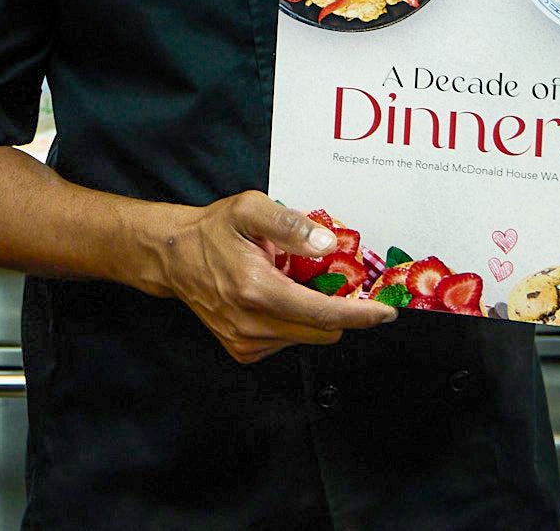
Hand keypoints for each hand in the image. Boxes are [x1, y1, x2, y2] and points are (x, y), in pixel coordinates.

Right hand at [150, 191, 394, 364]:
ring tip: (291, 283)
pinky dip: (293, 323)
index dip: (361, 315)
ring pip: (306, 338)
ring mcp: (246, 341)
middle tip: (336, 283)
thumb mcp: (250, 209)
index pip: (323, 314)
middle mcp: (252, 323)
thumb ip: (290, 224)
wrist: (173, 257)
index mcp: (257, 289)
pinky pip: (287, 342)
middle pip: (322, 332)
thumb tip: (328, 244)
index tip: (386, 310)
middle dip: (340, 311)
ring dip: (313, 316)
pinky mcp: (242, 350)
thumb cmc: (214, 230)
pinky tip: (276, 298)